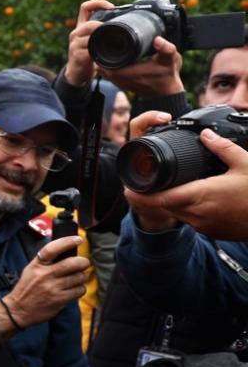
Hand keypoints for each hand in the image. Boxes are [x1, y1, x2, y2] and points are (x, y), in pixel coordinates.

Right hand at [0, 236, 88, 327]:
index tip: (78, 239)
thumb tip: (67, 252)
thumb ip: (45, 262)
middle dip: (83, 262)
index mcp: (37, 265)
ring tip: (77, 278)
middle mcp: (45, 275)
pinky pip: (79, 290)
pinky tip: (74, 289)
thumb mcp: (30, 270)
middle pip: (72, 263)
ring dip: (82, 277)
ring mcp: (53, 288)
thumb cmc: (26, 288)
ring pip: (79, 277)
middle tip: (83, 263)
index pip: (52, 248)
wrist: (18, 310)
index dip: (67, 242)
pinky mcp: (59, 299)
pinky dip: (80, 289)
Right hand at [63, 0, 115, 86]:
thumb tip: (124, 25)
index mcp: (81, 27)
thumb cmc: (88, 56)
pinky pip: (91, 49)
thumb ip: (102, 33)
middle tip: (115, 32)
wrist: (76, 74)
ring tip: (112, 43)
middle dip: (104, 27)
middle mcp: (76, 33)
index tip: (112, 7)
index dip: (98, 3)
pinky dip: (100, 51)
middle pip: (90, 23)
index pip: (86, 7)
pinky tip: (106, 54)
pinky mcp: (77, 55)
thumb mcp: (93, 41)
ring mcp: (75, 44)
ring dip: (103, 38)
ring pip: (91, 35)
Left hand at [100, 35, 185, 98]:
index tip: (108, 37)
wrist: (165, 93)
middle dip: (102, 50)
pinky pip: (105, 70)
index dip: (104, 46)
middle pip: (100, 61)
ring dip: (104, 56)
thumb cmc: (166, 76)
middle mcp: (117, 78)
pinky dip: (107, 63)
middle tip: (107, 38)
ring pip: (101, 66)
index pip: (104, 58)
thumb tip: (157, 39)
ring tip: (109, 44)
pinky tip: (113, 54)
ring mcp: (116, 81)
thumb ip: (166, 49)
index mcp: (126, 72)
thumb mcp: (169, 60)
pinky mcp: (118, 82)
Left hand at [126, 126, 247, 237]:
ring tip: (167, 189)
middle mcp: (197, 213)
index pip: (160, 198)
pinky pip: (190, 220)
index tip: (130, 188)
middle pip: (163, 206)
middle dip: (151, 197)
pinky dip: (186, 210)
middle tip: (144, 185)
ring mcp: (203, 225)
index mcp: (200, 195)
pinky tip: (193, 199)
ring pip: (176, 214)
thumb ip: (222, 148)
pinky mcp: (210, 232)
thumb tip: (206, 134)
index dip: (141, 195)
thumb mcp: (245, 164)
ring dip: (169, 203)